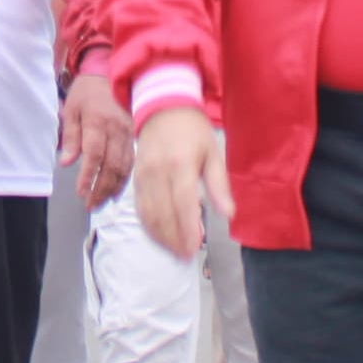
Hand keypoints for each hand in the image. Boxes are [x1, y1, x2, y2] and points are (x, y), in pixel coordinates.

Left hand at [58, 74, 130, 209]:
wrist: (110, 73)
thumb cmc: (87, 92)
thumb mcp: (71, 109)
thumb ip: (70, 137)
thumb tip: (66, 162)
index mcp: (97, 121)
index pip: (94, 155)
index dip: (88, 176)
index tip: (80, 192)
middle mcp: (116, 129)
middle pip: (111, 166)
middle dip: (100, 189)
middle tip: (90, 205)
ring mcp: (128, 133)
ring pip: (124, 167)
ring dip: (112, 188)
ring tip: (100, 203)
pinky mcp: (134, 136)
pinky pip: (131, 161)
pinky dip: (124, 179)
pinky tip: (116, 191)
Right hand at [131, 104, 218, 257]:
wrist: (163, 107)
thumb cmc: (193, 131)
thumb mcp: (213, 153)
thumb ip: (218, 186)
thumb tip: (228, 215)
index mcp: (181, 165)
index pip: (183, 205)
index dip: (188, 230)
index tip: (195, 248)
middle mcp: (158, 172)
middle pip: (163, 214)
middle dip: (175, 239)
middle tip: (186, 256)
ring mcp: (143, 175)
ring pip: (148, 214)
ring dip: (161, 236)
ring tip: (175, 251)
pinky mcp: (135, 177)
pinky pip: (139, 207)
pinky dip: (148, 225)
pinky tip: (159, 235)